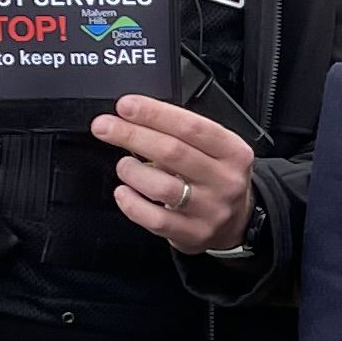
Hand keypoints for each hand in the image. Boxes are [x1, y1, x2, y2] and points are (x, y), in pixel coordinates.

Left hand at [95, 94, 257, 252]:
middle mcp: (225, 180)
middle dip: (132, 135)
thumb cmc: (216, 178)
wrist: (237, 222)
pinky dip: (131, 203)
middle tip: (104, 127)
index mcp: (233, 152)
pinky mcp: (193, 234)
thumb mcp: (215, 149)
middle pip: (172, 152)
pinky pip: (155, 219)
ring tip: (124, 165)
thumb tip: (134, 119)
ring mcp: (210, 209)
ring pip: (162, 187)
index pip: (191, 127)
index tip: (126, 106)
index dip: (154, 114)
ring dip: (131, 171)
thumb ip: (181, 134)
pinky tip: (124, 192)